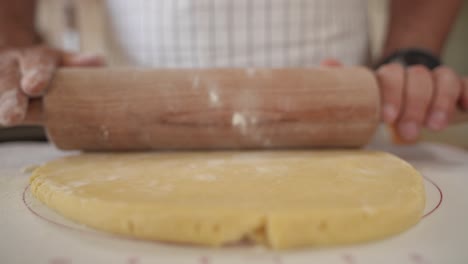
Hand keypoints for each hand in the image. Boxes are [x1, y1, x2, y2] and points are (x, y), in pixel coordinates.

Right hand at [0, 45, 103, 125]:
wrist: (12, 60)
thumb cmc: (46, 67)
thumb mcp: (61, 60)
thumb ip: (78, 63)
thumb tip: (99, 60)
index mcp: (34, 59)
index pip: (37, 67)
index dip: (37, 76)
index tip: (34, 87)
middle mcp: (10, 69)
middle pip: (8, 86)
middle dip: (10, 102)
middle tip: (13, 118)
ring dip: (0, 108)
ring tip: (6, 121)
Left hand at [321, 59, 466, 142]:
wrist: (409, 97)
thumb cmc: (383, 104)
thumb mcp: (365, 98)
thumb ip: (348, 85)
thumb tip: (326, 64)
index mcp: (389, 77)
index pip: (390, 76)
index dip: (391, 95)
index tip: (387, 119)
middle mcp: (413, 76)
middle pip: (417, 78)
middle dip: (414, 105)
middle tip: (409, 133)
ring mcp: (436, 81)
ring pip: (444, 79)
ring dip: (440, 102)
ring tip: (435, 127)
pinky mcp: (457, 90)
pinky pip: (465, 85)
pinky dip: (467, 93)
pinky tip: (466, 107)